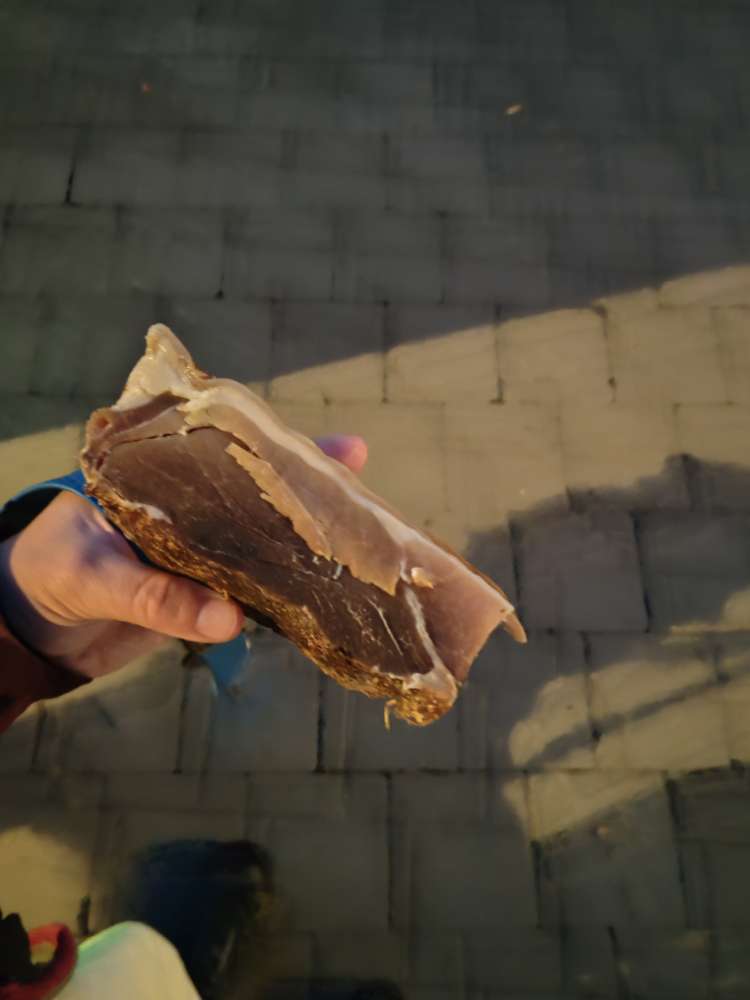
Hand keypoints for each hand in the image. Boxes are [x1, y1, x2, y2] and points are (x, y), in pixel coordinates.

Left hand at [0, 435, 367, 679]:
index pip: (234, 453)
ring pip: (263, 547)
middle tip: (367, 498)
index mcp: (163, 480)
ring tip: (360, 550)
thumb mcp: (95, 576)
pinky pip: (250, 595)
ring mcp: (200, 556)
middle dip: (313, 496)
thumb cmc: (48, 575)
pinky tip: (322, 600)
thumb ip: (156, 595)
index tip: (344, 450)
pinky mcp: (200, 597)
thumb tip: (232, 618)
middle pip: (262, 497)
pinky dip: (282, 599)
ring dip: (305, 550)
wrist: (29, 630)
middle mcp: (191, 512)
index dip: (289, 451)